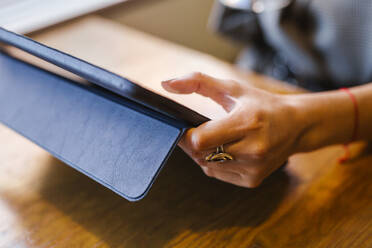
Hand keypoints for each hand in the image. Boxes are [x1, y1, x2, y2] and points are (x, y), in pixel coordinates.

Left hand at [162, 72, 304, 187]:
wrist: (296, 126)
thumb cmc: (261, 104)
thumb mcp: (233, 88)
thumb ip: (198, 82)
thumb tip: (166, 83)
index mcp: (248, 122)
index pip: (200, 139)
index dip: (186, 134)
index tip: (185, 125)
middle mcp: (253, 149)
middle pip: (201, 154)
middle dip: (193, 142)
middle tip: (198, 130)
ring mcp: (253, 168)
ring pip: (206, 165)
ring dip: (203, 152)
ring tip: (216, 138)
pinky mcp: (252, 180)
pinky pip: (217, 173)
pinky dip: (214, 162)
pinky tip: (225, 150)